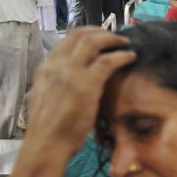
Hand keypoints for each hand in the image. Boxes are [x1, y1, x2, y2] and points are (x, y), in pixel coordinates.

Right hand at [25, 28, 135, 150]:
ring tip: (125, 43)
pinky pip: (108, 61)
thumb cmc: (49, 129)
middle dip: (101, 32)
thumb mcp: (47, 98)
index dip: (86, 35)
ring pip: (94, 42)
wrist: (47, 144)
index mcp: (46, 68)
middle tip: (115, 36)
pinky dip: (122, 56)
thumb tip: (72, 82)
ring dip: (113, 39)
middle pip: (80, 35)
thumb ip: (58, 84)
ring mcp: (71, 72)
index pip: (67, 40)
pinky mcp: (87, 83)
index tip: (100, 37)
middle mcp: (56, 65)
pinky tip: (131, 57)